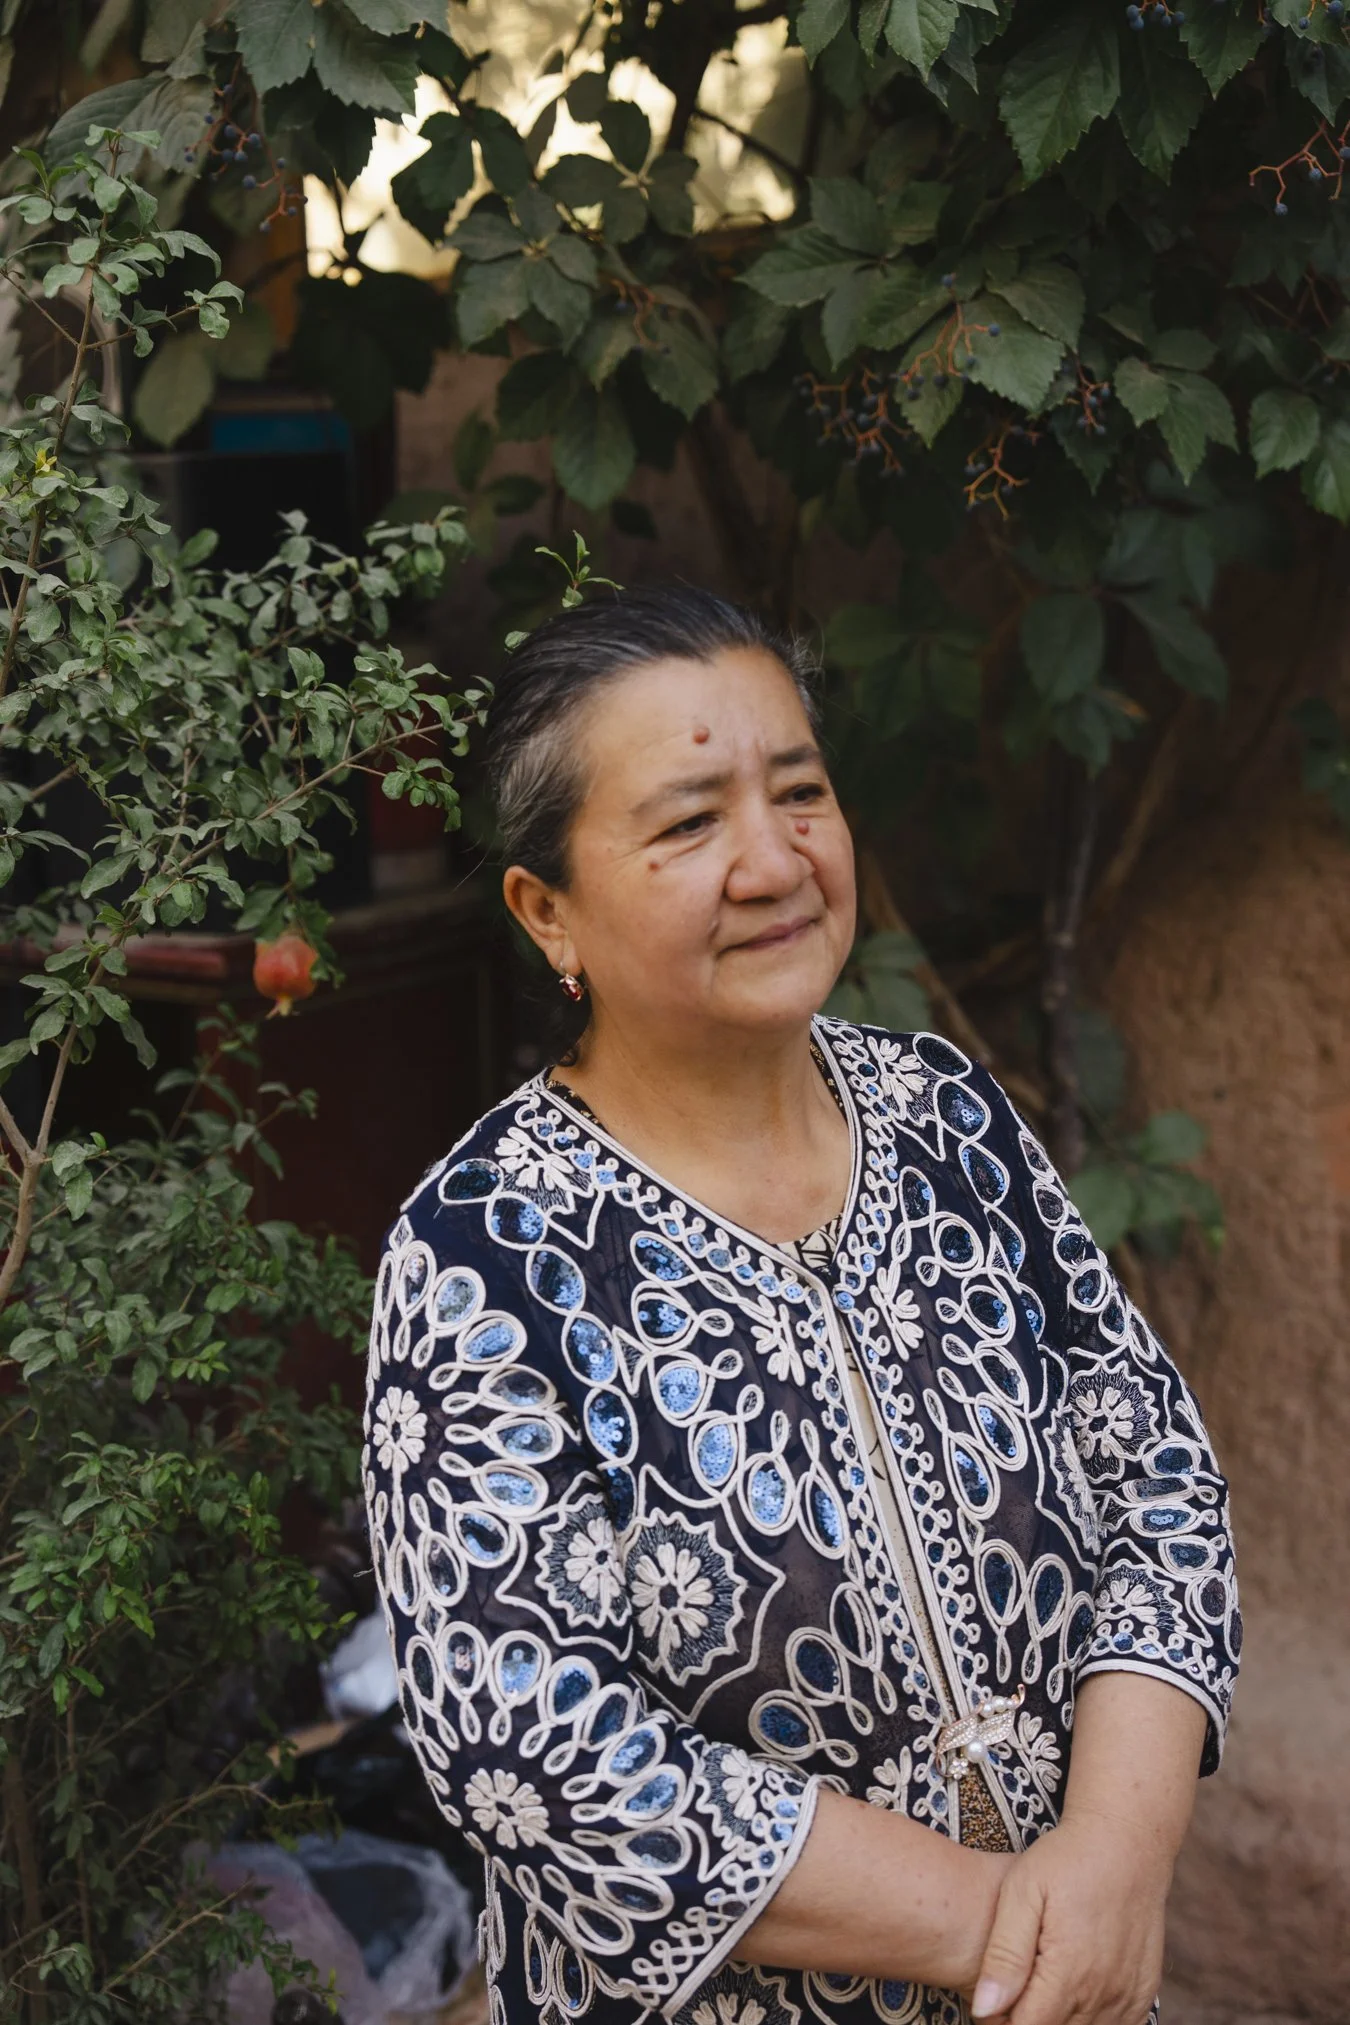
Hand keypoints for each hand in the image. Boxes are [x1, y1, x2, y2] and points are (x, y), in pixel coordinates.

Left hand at [970, 1811, 1171, 2024]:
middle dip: (1027, 2020)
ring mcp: (1128, 1995)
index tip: (990, 1998)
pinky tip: (1073, 1993)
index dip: (1000, 2022)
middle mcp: (1103, 1992)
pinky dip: (1092, 2020)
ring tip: (1039, 1984)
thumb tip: (985, 2008)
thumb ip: (1004, 1954)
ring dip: (1059, 2020)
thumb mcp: (1022, 1892)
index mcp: (1069, 1972)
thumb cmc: (1067, 1859)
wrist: (1126, 1840)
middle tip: (1013, 1987)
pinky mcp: (1144, 1991)